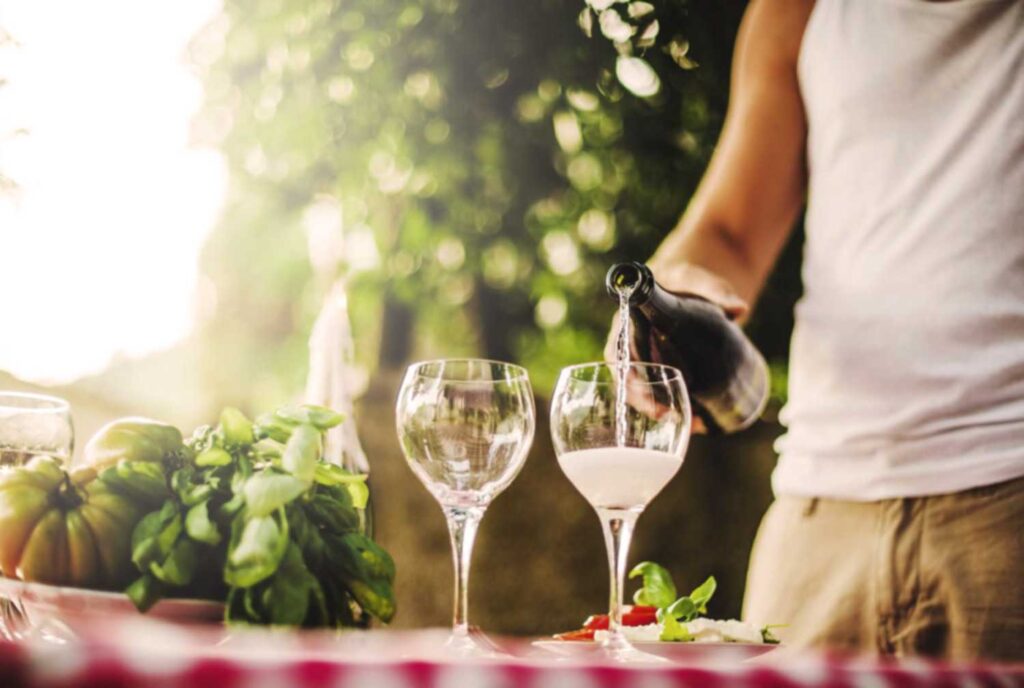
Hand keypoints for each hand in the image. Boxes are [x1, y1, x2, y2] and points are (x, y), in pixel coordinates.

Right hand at [602, 262, 748, 434]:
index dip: (623, 372)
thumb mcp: (698, 281)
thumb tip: (740, 309)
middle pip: (627, 378)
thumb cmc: (686, 279)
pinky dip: (674, 408)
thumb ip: (716, 291)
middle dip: (641, 400)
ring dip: (658, 410)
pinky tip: (693, 421)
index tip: (638, 385)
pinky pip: (662, 393)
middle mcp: (635, 343)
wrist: (692, 284)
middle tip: (663, 413)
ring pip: (644, 390)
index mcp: (630, 321)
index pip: (616, 350)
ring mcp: (649, 359)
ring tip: (685, 422)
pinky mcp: (666, 369)